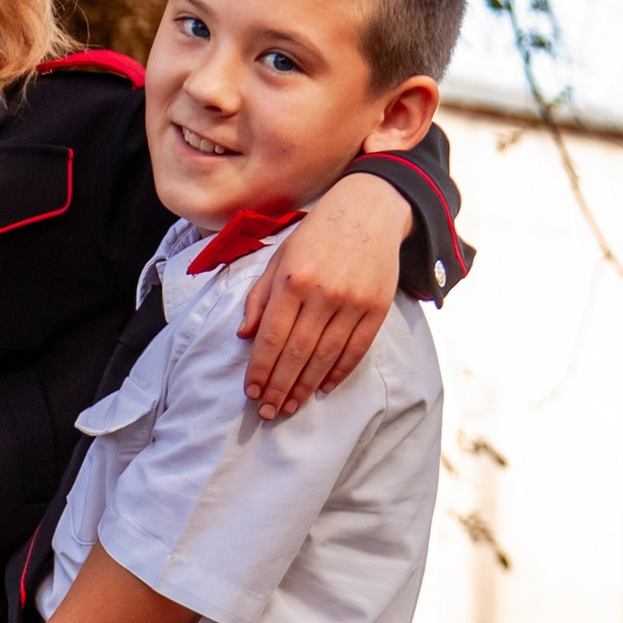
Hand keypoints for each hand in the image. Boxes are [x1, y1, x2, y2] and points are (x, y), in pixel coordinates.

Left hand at [240, 169, 405, 419]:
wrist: (369, 210)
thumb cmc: (315, 235)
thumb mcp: (279, 258)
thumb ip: (259, 297)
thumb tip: (245, 336)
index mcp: (293, 280)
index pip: (272, 336)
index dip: (260, 369)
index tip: (250, 393)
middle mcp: (323, 293)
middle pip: (297, 353)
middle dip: (279, 387)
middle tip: (266, 413)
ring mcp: (353, 303)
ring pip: (325, 357)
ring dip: (304, 387)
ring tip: (289, 406)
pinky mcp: (377, 308)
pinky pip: (356, 350)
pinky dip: (338, 373)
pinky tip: (322, 389)